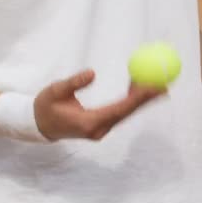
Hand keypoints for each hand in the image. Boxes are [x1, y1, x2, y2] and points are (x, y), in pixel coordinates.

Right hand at [35, 69, 162, 140]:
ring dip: (139, 100)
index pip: (119, 109)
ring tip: (156, 85)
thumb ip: (73, 83)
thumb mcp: (55, 91)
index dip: (137, 99)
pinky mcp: (99, 127)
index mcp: (88, 122)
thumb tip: (92, 73)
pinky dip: (129, 102)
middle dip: (145, 99)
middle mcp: (98, 129)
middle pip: (127, 113)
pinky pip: (118, 113)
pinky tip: (137, 89)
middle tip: (163, 85)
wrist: (38, 125)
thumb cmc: (45, 106)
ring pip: (124, 114)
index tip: (152, 88)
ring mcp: (99, 130)